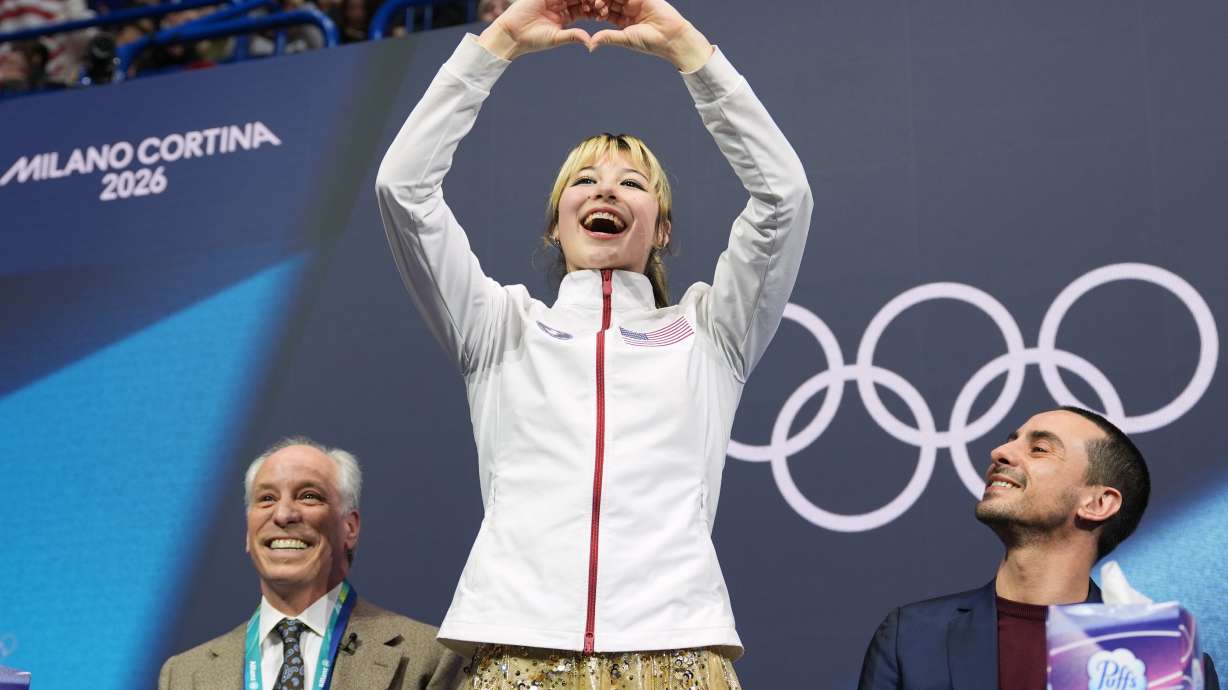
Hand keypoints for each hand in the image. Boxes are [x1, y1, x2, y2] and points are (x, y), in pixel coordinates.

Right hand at [477, 0, 595, 59]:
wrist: (512, 34)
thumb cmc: (533, 40)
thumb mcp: (556, 38)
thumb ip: (573, 36)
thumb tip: (590, 43)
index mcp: (566, 16)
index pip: (584, 9)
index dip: (594, 10)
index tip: (604, 13)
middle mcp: (561, 5)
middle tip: (600, 3)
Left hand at [589, 0, 712, 71]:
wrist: (670, 37)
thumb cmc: (649, 41)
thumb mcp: (625, 38)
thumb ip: (608, 37)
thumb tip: (590, 45)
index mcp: (622, 20)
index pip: (605, 11)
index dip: (595, 11)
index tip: (585, 12)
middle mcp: (628, 9)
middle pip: (609, 0)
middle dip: (599, 1)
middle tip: (592, 4)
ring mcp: (636, 1)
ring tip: (598, 1)